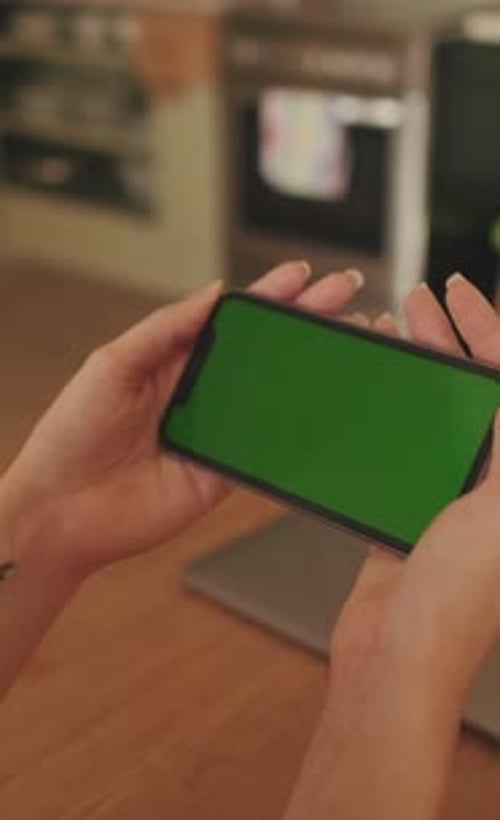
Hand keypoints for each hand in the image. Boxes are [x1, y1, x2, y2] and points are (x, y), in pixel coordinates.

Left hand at [1, 262, 362, 580]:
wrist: (61, 511)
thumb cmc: (71, 435)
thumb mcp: (112, 364)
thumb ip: (166, 328)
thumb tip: (214, 291)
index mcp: (173, 360)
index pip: (232, 321)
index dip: (269, 297)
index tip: (303, 276)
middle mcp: (199, 394)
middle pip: (263, 353)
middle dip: (306, 323)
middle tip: (347, 297)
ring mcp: (214, 434)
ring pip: (274, 397)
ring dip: (314, 373)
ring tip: (353, 345)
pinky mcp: (222, 474)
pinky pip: (266, 448)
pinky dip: (298, 430)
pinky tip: (329, 408)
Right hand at [333, 275, 499, 709]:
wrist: (399, 658)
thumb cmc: (457, 601)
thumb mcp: (498, 506)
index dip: (488, 331)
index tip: (460, 292)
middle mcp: (493, 488)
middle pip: (475, 391)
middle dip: (451, 340)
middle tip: (421, 300)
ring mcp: (451, 501)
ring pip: (436, 416)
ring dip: (416, 375)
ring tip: (394, 332)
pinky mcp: (410, 515)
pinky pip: (402, 450)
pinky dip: (387, 417)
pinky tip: (371, 394)